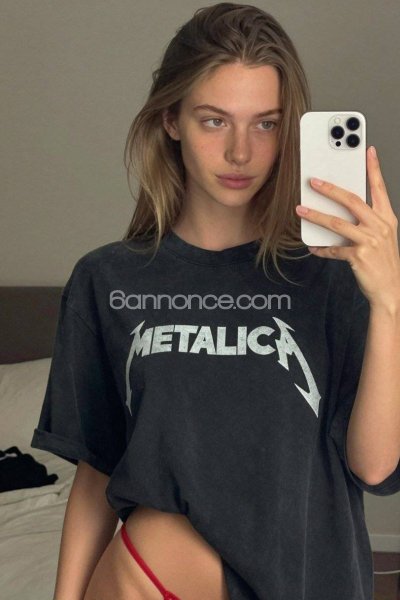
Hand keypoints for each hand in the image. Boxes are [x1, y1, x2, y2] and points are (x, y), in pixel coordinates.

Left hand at [295, 146, 399, 309]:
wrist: (390, 290)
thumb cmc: (383, 262)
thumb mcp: (382, 237)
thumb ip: (366, 222)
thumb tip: (339, 212)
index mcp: (387, 218)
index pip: (379, 188)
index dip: (373, 168)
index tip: (367, 150)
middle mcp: (380, 226)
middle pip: (352, 200)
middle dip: (330, 189)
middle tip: (314, 182)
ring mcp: (370, 241)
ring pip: (337, 223)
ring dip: (316, 215)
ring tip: (301, 210)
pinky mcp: (359, 256)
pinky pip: (334, 248)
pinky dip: (322, 248)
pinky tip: (314, 247)